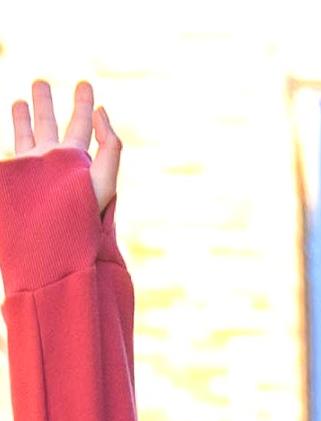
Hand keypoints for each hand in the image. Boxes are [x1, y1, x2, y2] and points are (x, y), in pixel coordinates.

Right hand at [12, 78, 118, 211]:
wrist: (54, 240)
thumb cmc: (83, 215)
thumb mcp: (105, 179)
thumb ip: (110, 147)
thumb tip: (101, 111)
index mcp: (78, 161)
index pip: (83, 126)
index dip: (84, 105)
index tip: (85, 84)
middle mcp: (56, 162)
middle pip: (52, 125)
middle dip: (47, 103)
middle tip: (41, 81)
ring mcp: (35, 168)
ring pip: (30, 132)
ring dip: (27, 114)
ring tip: (25, 97)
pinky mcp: (18, 175)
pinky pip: (14, 147)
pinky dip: (14, 128)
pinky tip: (12, 116)